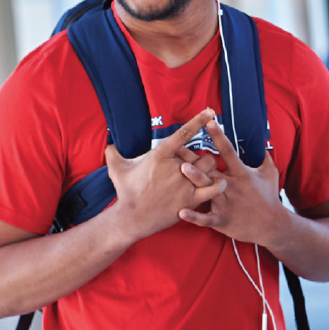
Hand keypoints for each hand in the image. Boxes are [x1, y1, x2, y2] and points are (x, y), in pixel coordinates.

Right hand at [107, 109, 226, 240]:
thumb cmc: (126, 192)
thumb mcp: (117, 169)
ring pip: (209, 168)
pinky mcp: (190, 200)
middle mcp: (175, 168)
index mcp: (160, 155)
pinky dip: (218, 186)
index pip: (183, 133)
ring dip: (208, 169)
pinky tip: (220, 183)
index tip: (209, 111)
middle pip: (200, 154)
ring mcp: (184, 184)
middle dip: (199, 158)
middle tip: (192, 167)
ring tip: (203, 175)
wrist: (131, 217)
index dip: (198, 120)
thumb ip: (113, 153)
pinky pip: (212, 189)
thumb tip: (107, 142)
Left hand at [178, 118, 285, 244]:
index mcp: (241, 173)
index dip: (219, 136)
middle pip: (211, 168)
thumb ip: (265, 157)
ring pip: (207, 190)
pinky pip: (206, 218)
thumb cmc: (270, 198)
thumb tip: (263, 143)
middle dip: (195, 157)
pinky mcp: (223, 219)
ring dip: (195, 179)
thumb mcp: (271, 174)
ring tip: (182, 169)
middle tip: (179, 145)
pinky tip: (181, 212)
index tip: (209, 121)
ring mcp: (226, 203)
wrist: (273, 226)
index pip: (228, 151)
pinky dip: (194, 216)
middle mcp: (232, 186)